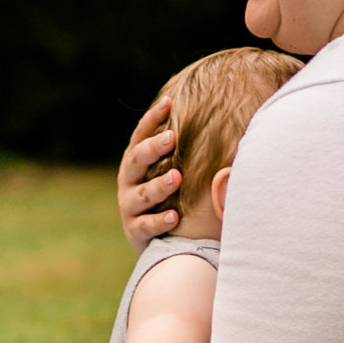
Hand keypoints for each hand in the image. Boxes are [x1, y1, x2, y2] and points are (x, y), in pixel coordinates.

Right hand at [116, 94, 182, 247]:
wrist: (158, 240)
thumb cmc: (171, 194)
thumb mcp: (172, 169)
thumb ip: (183, 149)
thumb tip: (215, 116)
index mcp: (136, 161)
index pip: (141, 135)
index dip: (152, 119)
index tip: (169, 102)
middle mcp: (128, 180)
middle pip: (136, 160)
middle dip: (153, 149)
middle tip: (172, 138)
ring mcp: (129, 206)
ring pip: (141, 194)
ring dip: (158, 186)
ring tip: (177, 177)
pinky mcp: (135, 231)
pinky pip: (145, 226)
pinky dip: (159, 221)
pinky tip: (175, 217)